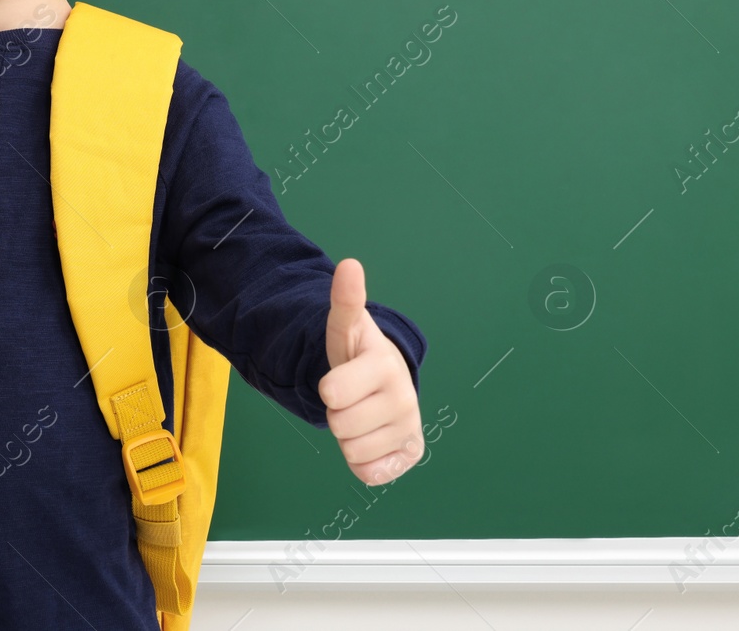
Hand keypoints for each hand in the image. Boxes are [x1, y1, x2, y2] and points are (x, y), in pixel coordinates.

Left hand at [318, 258, 423, 485]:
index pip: (331, 393)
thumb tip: (349, 264)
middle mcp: (405, 399)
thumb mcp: (347, 327)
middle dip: (336, 413)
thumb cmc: (359, 355)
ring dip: (348, 437)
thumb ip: (345, 299)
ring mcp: (410, 429)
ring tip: (360, 414)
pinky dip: (363, 462)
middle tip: (350, 398)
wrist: (383, 383)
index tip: (340, 378)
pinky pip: (370, 474)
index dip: (327, 387)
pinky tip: (370, 439)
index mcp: (385, 366)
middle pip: (338, 425)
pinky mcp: (410, 455)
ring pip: (352, 451)